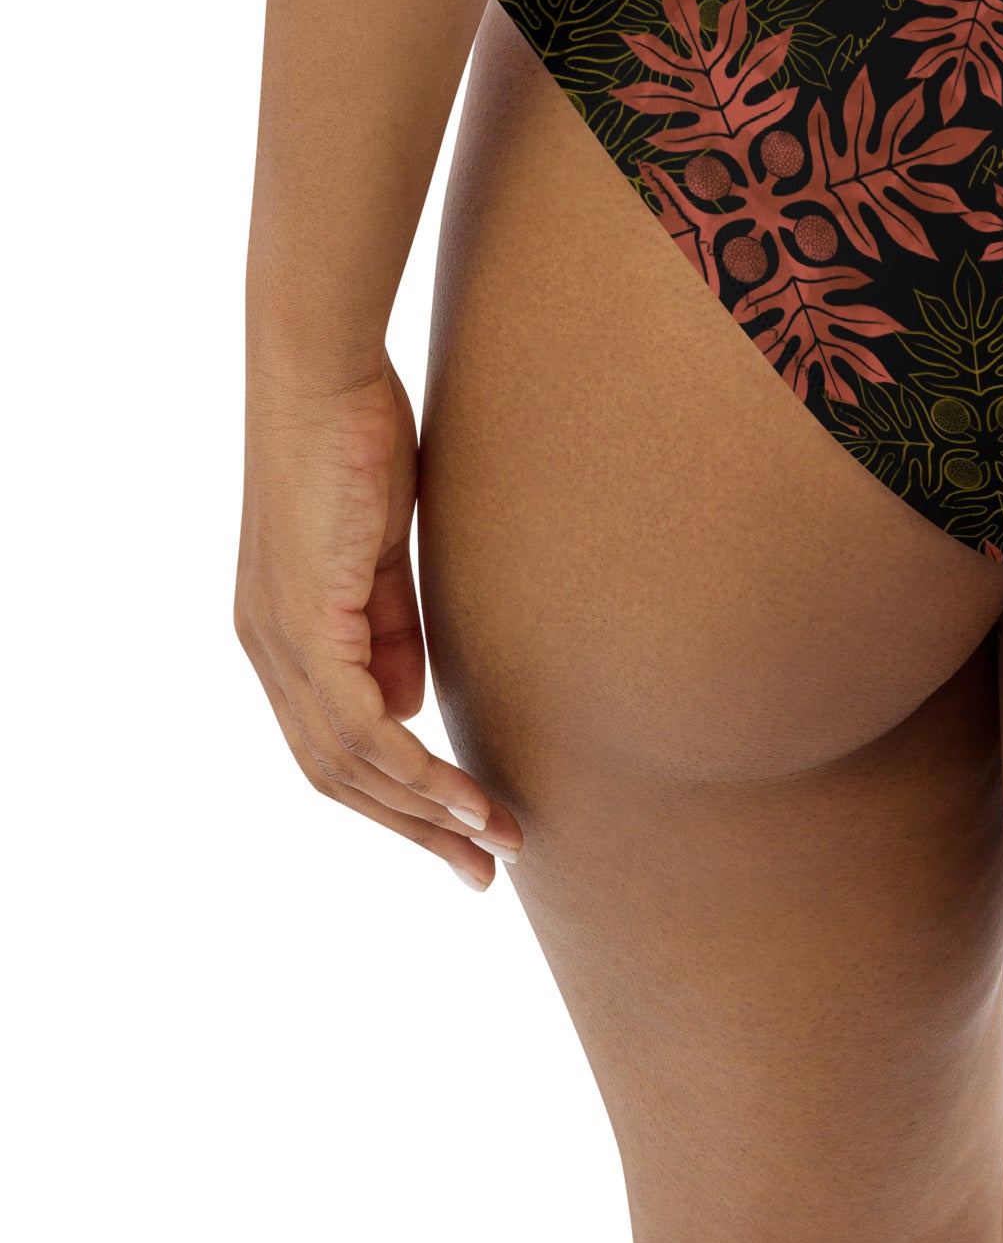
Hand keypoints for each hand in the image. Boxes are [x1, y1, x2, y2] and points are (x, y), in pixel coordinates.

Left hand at [235, 357, 520, 887]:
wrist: (321, 374)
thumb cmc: (355, 440)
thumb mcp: (381, 550)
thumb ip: (390, 626)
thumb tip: (406, 705)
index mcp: (284, 634)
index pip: (336, 744)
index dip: (400, 794)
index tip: (466, 825)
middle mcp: (268, 651)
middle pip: (337, 776)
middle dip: (416, 830)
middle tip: (486, 869)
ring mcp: (279, 641)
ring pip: (348, 765)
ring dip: (427, 812)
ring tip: (493, 843)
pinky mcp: (302, 623)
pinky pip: (359, 725)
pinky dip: (413, 769)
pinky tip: (461, 794)